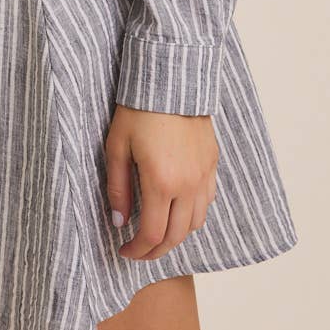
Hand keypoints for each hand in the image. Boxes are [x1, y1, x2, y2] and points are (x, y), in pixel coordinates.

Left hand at [104, 105, 218, 259]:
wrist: (171, 78)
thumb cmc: (139, 110)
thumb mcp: (117, 147)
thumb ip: (118, 188)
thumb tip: (119, 221)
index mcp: (161, 182)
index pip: (152, 234)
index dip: (137, 250)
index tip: (124, 251)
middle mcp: (188, 185)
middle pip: (176, 236)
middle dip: (155, 251)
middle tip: (139, 251)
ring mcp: (204, 175)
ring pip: (195, 223)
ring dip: (176, 235)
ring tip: (157, 232)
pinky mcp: (212, 163)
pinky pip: (207, 201)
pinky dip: (192, 214)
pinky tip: (177, 209)